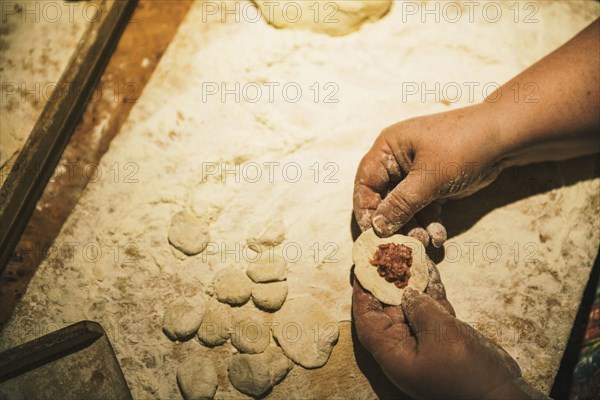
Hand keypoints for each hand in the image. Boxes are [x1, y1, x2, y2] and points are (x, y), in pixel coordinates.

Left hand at [352, 261, 542, 398]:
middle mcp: (404, 349)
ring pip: (412, 307)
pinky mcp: (445, 340)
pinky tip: (431, 270)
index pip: (368, 321)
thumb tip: (407, 292)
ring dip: (413, 282)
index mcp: (393, 355)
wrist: (503, 396)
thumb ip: (421, 309)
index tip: (362, 270)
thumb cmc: (467, 372)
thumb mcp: (441, 334)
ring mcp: (425, 344)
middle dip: (389, 282)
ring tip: (410, 255)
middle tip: (389, 255)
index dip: (363, 295)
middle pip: (388, 310)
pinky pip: (432, 312)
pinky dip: (432, 292)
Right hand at [353, 104, 507, 239]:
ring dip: (414, 226)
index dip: (367, 210)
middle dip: (395, 222)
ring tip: (426, 241)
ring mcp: (415, 173)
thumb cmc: (461, 147)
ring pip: (405, 207)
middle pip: (384, 198)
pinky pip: (423, 208)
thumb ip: (400, 204)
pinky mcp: (433, 185)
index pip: (366, 183)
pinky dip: (429, 222)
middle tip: (402, 244)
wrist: (505, 138)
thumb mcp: (428, 178)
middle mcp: (397, 161)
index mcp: (388, 149)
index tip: (373, 234)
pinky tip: (439, 236)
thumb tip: (377, 227)